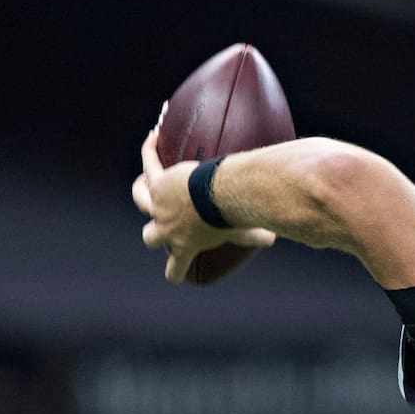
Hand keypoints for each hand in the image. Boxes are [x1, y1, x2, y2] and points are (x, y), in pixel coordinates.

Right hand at [132, 128, 275, 282]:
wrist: (218, 196)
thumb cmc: (231, 217)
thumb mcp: (242, 231)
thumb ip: (254, 236)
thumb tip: (273, 239)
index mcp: (185, 244)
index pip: (175, 268)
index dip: (173, 273)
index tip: (174, 275)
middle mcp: (167, 228)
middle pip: (149, 237)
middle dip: (152, 234)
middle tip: (158, 228)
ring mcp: (159, 204)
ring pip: (141, 199)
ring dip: (142, 191)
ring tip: (146, 182)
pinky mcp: (159, 182)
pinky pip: (150, 163)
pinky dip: (150, 150)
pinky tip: (154, 137)